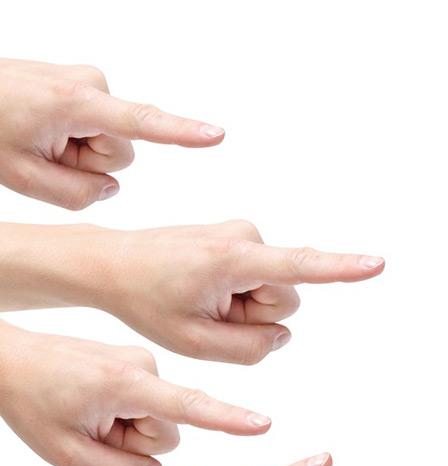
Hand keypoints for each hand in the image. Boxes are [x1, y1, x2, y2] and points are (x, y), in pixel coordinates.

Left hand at [0, 57, 223, 209]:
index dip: (182, 133)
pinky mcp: (85, 81)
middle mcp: (92, 84)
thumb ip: (79, 195)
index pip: (141, 123)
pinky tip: (41, 126)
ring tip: (38, 137)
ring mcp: (89, 80)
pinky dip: (72, 135)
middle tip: (43, 152)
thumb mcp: (22, 178)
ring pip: (109, 139)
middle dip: (87, 160)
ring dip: (78, 149)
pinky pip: (96, 125)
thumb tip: (111, 187)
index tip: (217, 135)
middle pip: (120, 149)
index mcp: (76, 104)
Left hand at [0, 321, 271, 465]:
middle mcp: (146, 366)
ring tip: (87, 413)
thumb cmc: (32, 401)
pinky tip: (91, 401)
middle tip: (91, 430)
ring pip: (159, 416)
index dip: (229, 419)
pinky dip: (125, 410)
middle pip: (168, 428)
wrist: (10, 356)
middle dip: (137, 439)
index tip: (263, 425)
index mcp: (128, 386)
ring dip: (129, 426)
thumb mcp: (63, 454)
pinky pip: (149, 400)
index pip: (191, 407)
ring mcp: (144, 360)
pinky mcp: (141, 360)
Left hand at [91, 219, 384, 363]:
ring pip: (272, 292)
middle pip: (283, 299)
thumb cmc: (147, 302)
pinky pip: (259, 281)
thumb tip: (282, 333)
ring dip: (242, 308)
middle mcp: (247, 237)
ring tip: (199, 299)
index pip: (301, 268)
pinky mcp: (242, 238)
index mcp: (234, 260)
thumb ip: (250, 348)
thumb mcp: (192, 342)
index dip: (342, 270)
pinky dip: (236, 295)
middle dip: (253, 316)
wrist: (114, 263)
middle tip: (204, 313)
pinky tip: (202, 289)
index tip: (377, 264)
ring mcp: (245, 234)